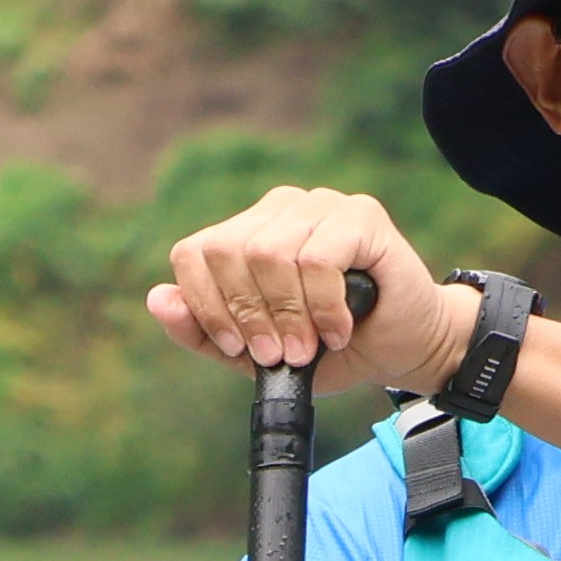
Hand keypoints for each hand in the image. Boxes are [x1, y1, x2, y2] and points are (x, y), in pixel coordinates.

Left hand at [148, 187, 442, 391]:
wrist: (402, 349)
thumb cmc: (329, 349)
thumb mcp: (255, 354)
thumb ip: (203, 332)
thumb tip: (158, 299)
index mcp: (246, 234)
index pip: (194, 253)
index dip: (207, 305)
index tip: (236, 349)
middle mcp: (278, 210)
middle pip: (229, 251)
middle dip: (250, 315)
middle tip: (282, 355)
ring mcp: (319, 205)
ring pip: (271, 253)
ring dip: (290, 314)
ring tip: (313, 346)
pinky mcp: (360, 213)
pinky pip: (317, 257)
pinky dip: (323, 305)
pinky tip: (339, 328)